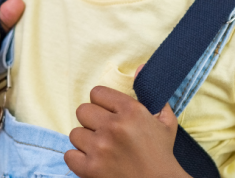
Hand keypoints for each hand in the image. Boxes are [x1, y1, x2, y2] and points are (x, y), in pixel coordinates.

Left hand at [65, 67, 187, 177]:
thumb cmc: (162, 155)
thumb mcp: (165, 122)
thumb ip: (151, 93)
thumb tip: (140, 66)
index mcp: (131, 111)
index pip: (97, 93)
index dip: (102, 104)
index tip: (109, 115)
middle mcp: (113, 127)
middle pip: (82, 111)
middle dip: (92, 122)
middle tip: (104, 133)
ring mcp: (100, 148)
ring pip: (75, 133)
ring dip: (86, 142)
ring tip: (101, 150)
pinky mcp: (91, 169)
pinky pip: (69, 155)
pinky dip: (78, 160)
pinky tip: (93, 162)